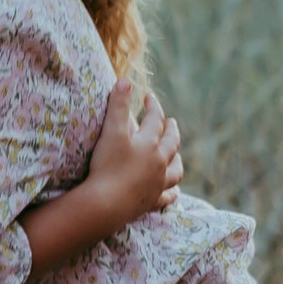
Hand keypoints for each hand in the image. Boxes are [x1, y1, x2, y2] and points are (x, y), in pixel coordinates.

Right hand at [87, 79, 182, 217]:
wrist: (106, 203)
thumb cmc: (108, 165)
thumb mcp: (112, 132)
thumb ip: (119, 105)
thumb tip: (126, 80)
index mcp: (150, 144)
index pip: (155, 120)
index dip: (153, 107)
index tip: (149, 98)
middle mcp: (159, 162)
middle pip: (171, 143)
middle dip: (171, 130)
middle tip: (171, 122)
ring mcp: (157, 183)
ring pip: (175, 170)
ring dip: (176, 160)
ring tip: (176, 156)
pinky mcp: (151, 201)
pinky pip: (167, 197)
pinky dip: (172, 193)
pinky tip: (173, 192)